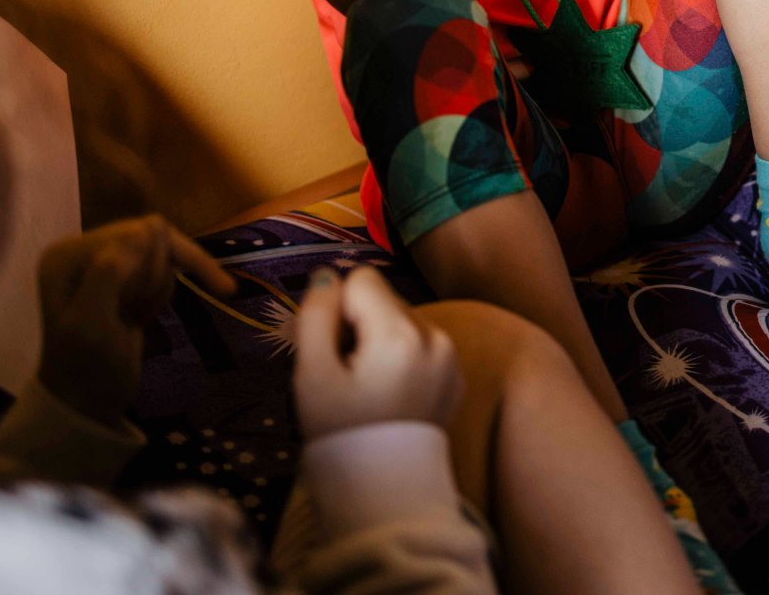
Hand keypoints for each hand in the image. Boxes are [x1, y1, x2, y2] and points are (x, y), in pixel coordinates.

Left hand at [36, 216, 235, 428]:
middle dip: (157, 277)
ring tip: (137, 318)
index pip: (135, 232)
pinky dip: (161, 293)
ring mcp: (103, 264)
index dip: (152, 266)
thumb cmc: (86, 367)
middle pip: (151, 237)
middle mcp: (82, 251)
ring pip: (161, 254)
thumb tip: (146, 227)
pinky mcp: (121, 279)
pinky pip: (161, 268)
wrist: (90, 402)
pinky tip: (142, 316)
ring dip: (159, 288)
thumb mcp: (92, 324)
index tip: (144, 310)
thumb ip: (110, 273)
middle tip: (139, 315)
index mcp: (67, 255)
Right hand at [292, 265, 461, 442]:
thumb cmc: (341, 434)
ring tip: (367, 387)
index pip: (361, 279)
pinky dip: (402, 359)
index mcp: (400, 334)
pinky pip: (422, 346)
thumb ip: (315, 316)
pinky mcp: (456, 375)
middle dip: (359, 324)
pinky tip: (389, 395)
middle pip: (385, 299)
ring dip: (380, 340)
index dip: (336, 309)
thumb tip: (327, 276)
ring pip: (403, 320)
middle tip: (344, 372)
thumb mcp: (312, 376)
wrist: (384, 492)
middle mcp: (436, 336)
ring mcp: (451, 357)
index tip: (329, 348)